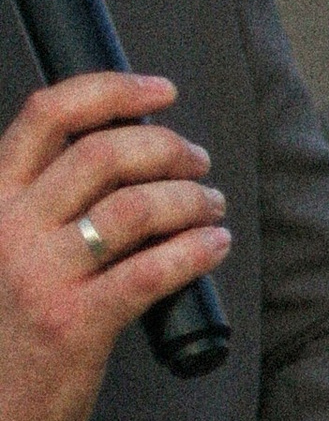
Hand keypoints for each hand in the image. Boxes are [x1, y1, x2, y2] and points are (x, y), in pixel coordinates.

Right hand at [0, 73, 231, 420]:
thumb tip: (120, 164)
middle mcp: (9, 227)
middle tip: (198, 162)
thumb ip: (40, 207)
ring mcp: (41, 275)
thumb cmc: (4, 331)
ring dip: (190, 199)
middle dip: (168, 148)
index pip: (48, 115)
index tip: (160, 91)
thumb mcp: (1, 250)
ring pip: (136, 208)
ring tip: (212, 208)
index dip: (112, 89)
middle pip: (105, 154)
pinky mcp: (75, 323)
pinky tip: (215, 245)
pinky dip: (195, 251)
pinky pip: (151, 271)